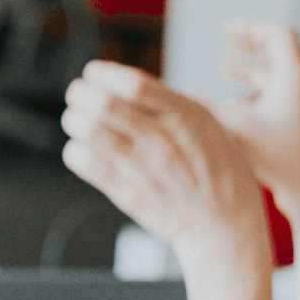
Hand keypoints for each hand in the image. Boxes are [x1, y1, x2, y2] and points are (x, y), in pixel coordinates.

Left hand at [61, 62, 270, 273]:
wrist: (226, 227)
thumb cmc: (220, 171)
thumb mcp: (210, 126)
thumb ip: (172, 103)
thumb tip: (125, 81)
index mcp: (188, 117)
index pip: (134, 84)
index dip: (103, 73)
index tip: (92, 72)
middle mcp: (164, 140)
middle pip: (105, 105)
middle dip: (81, 93)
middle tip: (77, 94)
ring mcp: (144, 169)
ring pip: (90, 132)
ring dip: (74, 120)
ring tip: (76, 119)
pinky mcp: (128, 194)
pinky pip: (86, 163)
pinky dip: (75, 150)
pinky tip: (81, 148)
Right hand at [208, 21, 299, 215]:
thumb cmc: (281, 161)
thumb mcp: (234, 128)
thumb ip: (202, 109)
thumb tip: (166, 96)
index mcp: (295, 76)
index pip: (278, 34)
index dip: (249, 29)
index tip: (225, 31)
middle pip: (281, 51)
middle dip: (249, 46)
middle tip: (227, 42)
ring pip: (280, 78)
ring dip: (251, 71)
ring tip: (224, 69)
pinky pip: (283, 98)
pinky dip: (259, 94)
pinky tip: (236, 108)